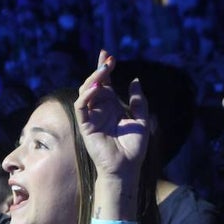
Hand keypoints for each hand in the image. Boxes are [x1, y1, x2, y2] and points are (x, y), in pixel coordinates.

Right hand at [74, 50, 149, 180]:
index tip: (108, 55)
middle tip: (108, 59)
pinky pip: (80, 107)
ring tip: (103, 71)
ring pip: (85, 92)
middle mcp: (100, 110)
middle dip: (99, 70)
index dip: (105, 69)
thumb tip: (135, 80)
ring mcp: (91, 117)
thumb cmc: (134, 148)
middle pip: (94, 84)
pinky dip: (85, 96)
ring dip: (93, 79)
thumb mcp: (142, 120)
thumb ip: (138, 101)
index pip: (106, 84)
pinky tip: (96, 88)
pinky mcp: (85, 126)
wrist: (127, 167)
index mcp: (112, 107)